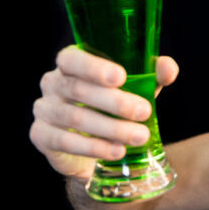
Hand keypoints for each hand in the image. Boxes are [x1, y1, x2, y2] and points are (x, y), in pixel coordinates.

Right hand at [30, 46, 179, 178]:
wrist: (92, 144)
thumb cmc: (114, 104)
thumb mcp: (136, 87)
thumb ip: (152, 74)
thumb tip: (168, 68)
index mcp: (71, 63)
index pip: (72, 58)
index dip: (94, 67)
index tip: (121, 77)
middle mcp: (52, 82)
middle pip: (78, 89)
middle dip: (114, 102)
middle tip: (144, 112)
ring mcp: (44, 109)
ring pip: (75, 117)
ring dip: (110, 128)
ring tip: (139, 136)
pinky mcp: (41, 135)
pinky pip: (65, 141)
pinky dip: (94, 147)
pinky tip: (117, 151)